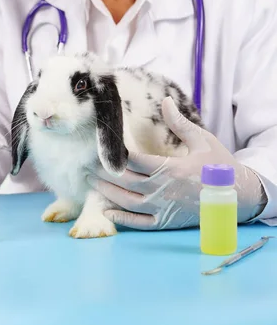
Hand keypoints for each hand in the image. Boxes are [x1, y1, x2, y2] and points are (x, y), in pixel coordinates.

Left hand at [87, 97, 267, 229]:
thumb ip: (179, 123)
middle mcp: (164, 190)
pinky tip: (107, 211)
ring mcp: (164, 208)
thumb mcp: (202, 141)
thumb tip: (165, 100)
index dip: (115, 155)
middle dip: (103, 172)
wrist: (238, 197)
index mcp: (172, 168)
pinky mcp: (167, 222)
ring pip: (127, 202)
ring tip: (91, 182)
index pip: (135, 161)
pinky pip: (140, 223)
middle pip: (125, 180)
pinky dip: (122, 219)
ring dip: (107, 192)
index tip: (99, 148)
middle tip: (85, 164)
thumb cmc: (219, 166)